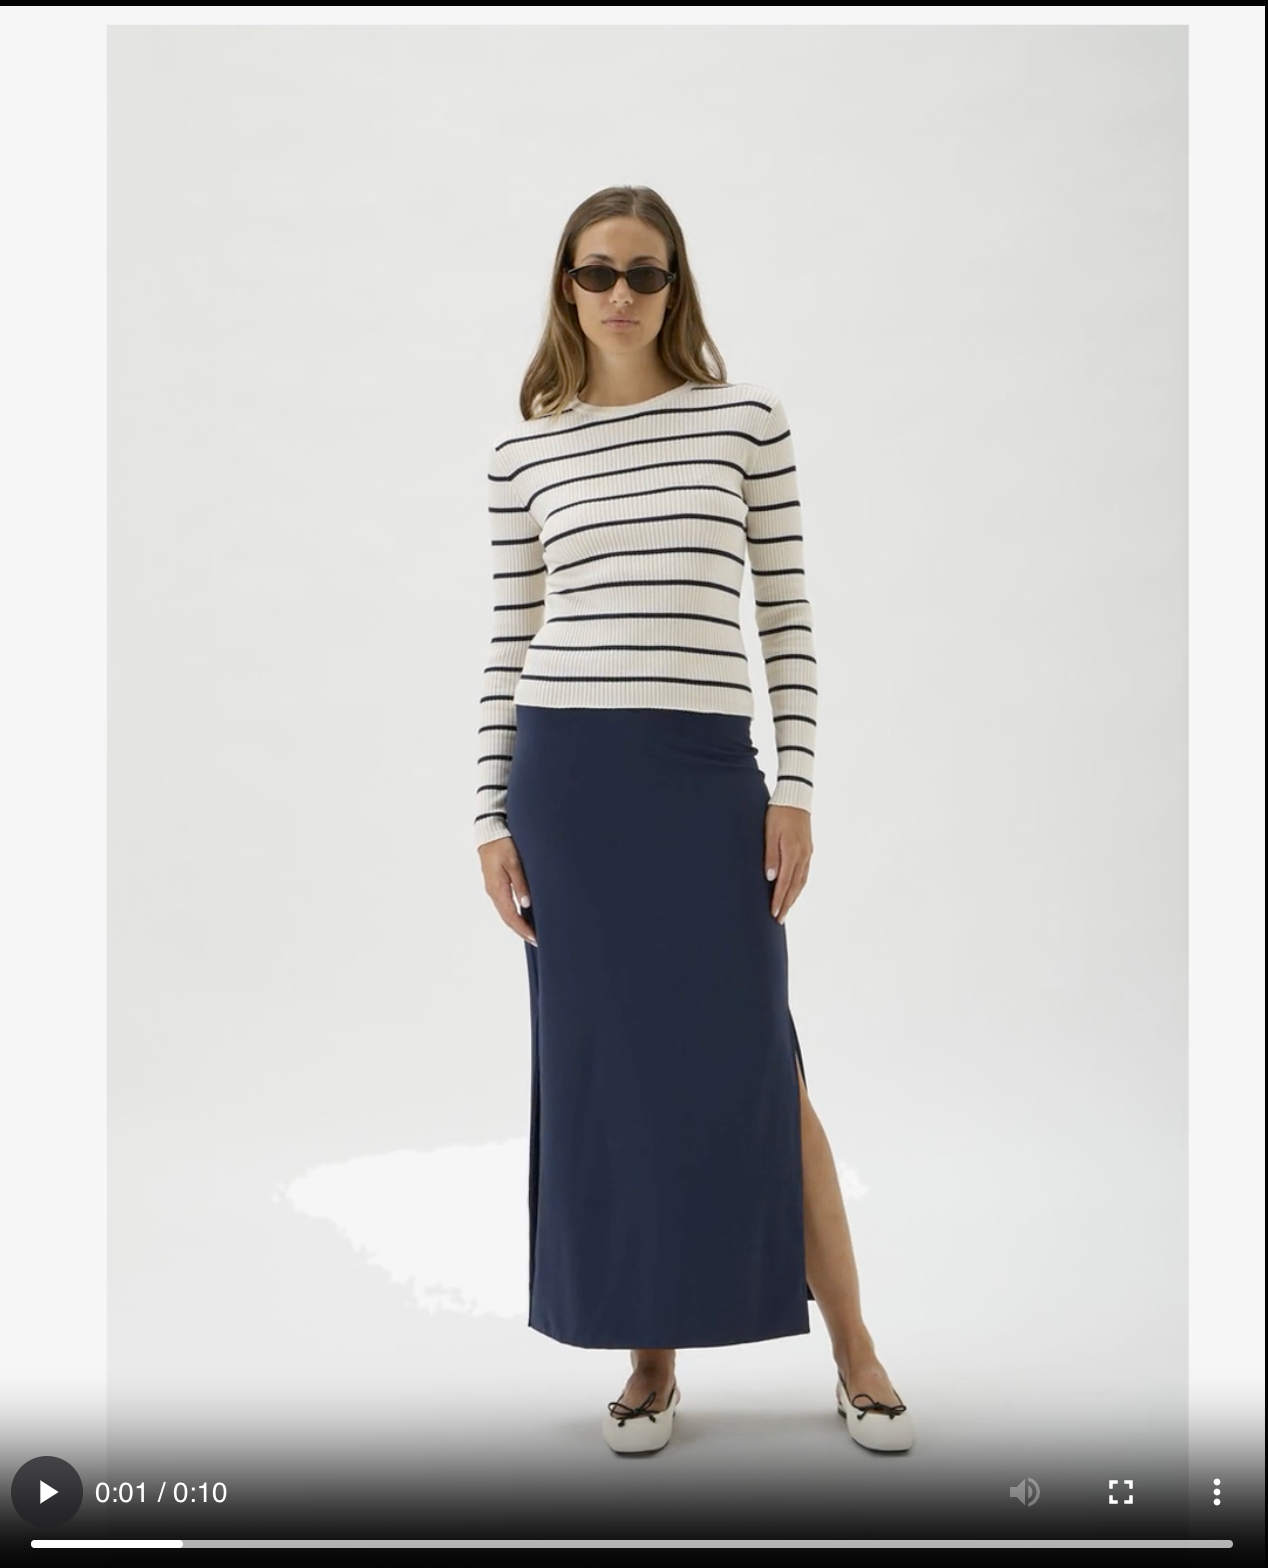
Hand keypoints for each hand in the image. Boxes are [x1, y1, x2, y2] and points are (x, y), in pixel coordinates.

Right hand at [477, 835, 536, 945]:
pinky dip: (513, 915)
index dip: (522, 929)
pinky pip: (504, 905)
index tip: (534, 938)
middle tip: (536, 940)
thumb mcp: (514, 862)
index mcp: (497, 888)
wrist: (489, 833)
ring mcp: (493, 889)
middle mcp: (493, 892)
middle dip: (521, 931)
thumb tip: (525, 904)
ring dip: (517, 924)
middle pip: (507, 918)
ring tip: (531, 932)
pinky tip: (522, 916)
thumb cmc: (502, 845)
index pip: (511, 916)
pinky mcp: (495, 885)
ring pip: (505, 913)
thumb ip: (520, 883)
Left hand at [764, 804, 812, 922]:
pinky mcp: (808, 849)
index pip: (784, 883)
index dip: (779, 900)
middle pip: (795, 886)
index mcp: (792, 852)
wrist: (795, 796)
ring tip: (786, 908)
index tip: (774, 914)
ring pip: (801, 881)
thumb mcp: (770, 832)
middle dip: (787, 904)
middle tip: (779, 919)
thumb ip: (770, 855)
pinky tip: (794, 889)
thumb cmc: (779, 812)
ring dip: (793, 897)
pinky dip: (798, 885)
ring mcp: (807, 853)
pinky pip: (804, 873)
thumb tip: (770, 878)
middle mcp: (803, 855)